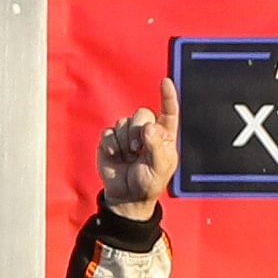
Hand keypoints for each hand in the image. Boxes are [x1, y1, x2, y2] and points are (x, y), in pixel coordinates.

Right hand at [99, 81, 180, 212]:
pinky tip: (116, 157)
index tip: (166, 82)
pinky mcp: (110, 139)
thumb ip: (157, 147)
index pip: (169, 112)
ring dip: (125, 142)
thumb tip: (149, 127)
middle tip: (138, 150)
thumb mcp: (159, 168)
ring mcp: (127, 133)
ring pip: (124, 121)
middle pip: (142, 113)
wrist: (127, 195)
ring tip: (129, 157)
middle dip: (138, 130)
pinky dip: (112, 145)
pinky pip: (109, 132)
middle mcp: (147, 130)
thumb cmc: (149, 182)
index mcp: (164, 135)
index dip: (168, 97)